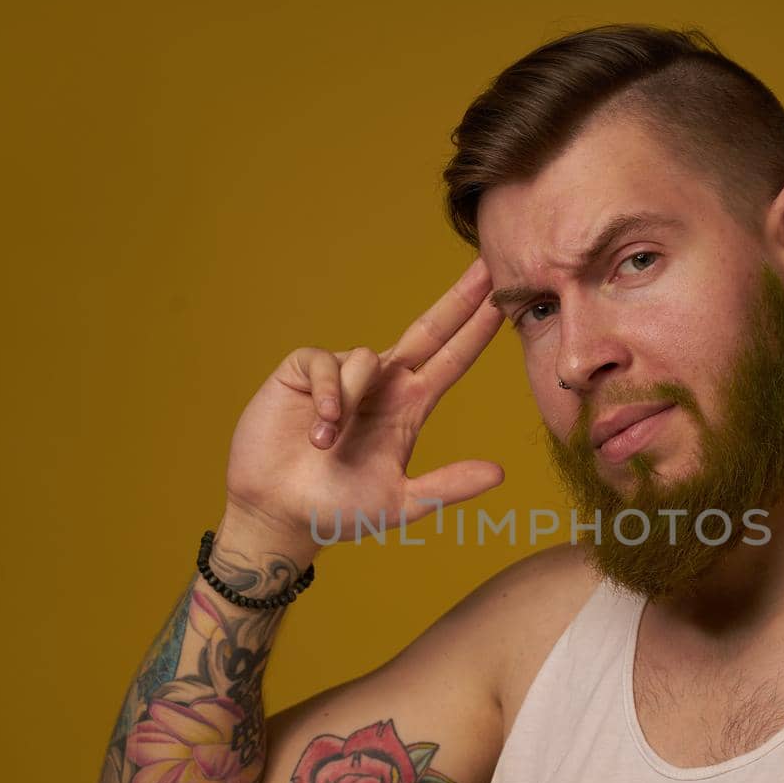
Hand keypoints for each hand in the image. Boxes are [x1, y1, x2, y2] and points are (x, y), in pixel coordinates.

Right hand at [222, 257, 506, 546]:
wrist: (280, 515)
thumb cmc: (338, 511)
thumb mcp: (400, 503)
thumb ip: (447, 487)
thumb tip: (500, 474)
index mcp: (410, 408)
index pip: (452, 360)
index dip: (477, 330)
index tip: (503, 297)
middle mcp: (382, 384)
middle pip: (427, 330)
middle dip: (456, 300)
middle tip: (485, 267)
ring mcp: (343, 375)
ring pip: (365, 359)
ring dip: (349, 401)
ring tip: (326, 445)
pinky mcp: (303, 372)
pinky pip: (324, 363)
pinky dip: (326, 393)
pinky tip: (318, 428)